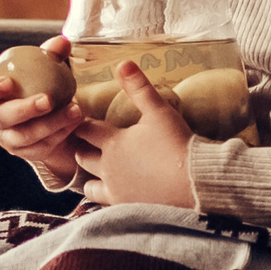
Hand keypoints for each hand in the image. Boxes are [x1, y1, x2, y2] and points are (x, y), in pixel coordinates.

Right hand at [0, 35, 82, 183]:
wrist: (53, 115)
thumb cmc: (40, 84)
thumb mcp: (45, 68)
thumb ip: (51, 54)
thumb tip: (63, 42)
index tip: (8, 82)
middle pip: (1, 117)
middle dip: (24, 109)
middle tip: (48, 99)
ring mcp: (8, 139)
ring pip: (24, 136)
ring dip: (50, 123)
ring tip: (74, 110)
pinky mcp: (26, 153)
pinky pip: (41, 146)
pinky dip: (60, 133)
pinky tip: (74, 122)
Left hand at [72, 63, 196, 207]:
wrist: (193, 182)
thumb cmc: (176, 144)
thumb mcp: (159, 111)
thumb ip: (139, 87)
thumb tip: (123, 63)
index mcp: (113, 142)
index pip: (86, 129)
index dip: (80, 122)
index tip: (77, 118)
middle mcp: (108, 167)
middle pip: (82, 156)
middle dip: (81, 147)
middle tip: (81, 142)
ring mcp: (115, 189)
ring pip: (88, 184)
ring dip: (88, 176)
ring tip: (92, 172)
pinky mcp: (125, 207)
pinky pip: (103, 204)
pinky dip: (102, 198)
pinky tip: (107, 196)